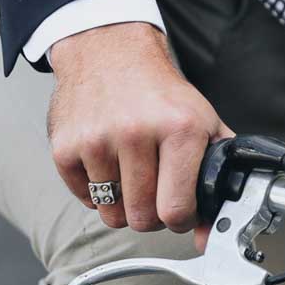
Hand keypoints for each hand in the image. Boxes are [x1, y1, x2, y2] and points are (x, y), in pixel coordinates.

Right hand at [47, 22, 233, 249]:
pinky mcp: (66, 147)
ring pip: (111, 214)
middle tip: (154, 190)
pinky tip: (107, 163)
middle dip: (151, 214)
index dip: (180, 218)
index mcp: (179, 128)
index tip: (179, 207)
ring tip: (130, 172)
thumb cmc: (159, 93)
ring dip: (123, 202)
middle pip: (142, 219)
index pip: (176, 211)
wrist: (110, 51)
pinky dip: (96, 190)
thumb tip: (210, 234)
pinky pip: (85, 199)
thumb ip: (219, 177)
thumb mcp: (203, 123)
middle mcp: (136, 132)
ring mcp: (97, 140)